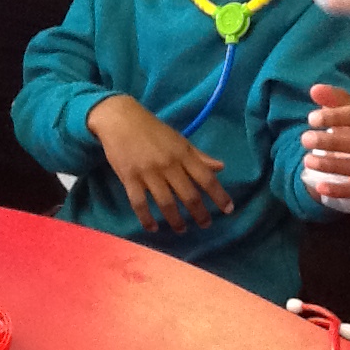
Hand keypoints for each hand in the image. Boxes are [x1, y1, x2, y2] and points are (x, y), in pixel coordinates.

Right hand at [87, 95, 232, 232]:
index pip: (206, 178)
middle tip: (206, 225)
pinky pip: (140, 203)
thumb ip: (199, 156)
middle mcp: (169, 164)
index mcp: (183, 154)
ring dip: (176, 220)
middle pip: (188, 195)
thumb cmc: (153, 130)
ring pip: (166, 203)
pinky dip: (147, 218)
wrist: (121, 119)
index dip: (219, 195)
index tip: (228, 209)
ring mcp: (149, 172)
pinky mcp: (129, 178)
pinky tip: (153, 228)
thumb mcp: (180, 140)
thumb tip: (221, 167)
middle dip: (199, 213)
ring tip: (182, 230)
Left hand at [301, 85, 349, 199]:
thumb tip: (315, 90)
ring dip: (333, 165)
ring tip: (307, 161)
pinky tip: (319, 187)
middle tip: (305, 139)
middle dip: (332, 142)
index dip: (337, 117)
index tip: (311, 118)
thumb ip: (330, 97)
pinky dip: (340, 191)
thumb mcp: (342, 104)